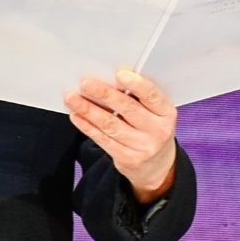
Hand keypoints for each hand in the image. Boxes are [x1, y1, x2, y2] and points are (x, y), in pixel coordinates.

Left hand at [66, 69, 178, 203]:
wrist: (157, 166)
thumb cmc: (151, 130)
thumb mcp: (155, 114)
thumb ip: (138, 99)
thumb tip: (108, 80)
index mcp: (167, 113)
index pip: (153, 96)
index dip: (137, 84)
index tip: (119, 74)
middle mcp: (158, 131)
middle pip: (128, 109)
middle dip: (105, 94)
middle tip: (86, 83)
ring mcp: (143, 147)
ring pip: (111, 125)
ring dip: (89, 110)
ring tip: (72, 98)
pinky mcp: (128, 159)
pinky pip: (103, 140)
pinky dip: (87, 127)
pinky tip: (76, 116)